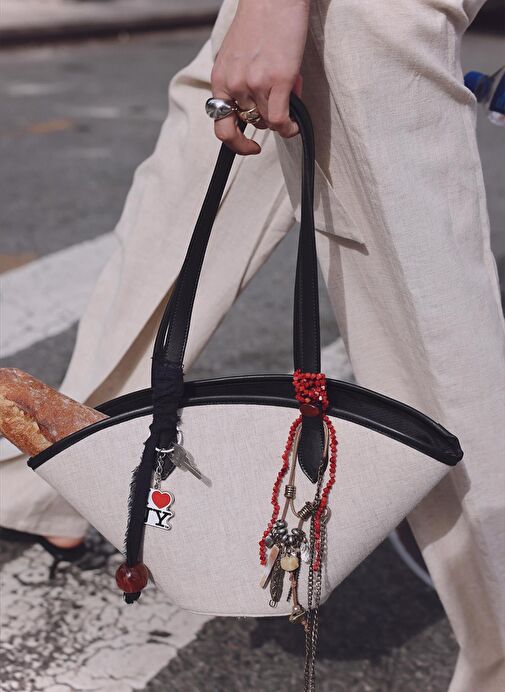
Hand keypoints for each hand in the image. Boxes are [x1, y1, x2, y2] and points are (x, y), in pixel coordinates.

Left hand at [210, 0, 309, 154]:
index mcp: (220, 78)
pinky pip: (281, 120)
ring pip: (267, 121)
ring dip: (280, 118)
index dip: (235, 143)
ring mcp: (255, 84)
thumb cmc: (260, 21)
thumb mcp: (237, 55)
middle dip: (265, 119)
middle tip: (277, 106)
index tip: (248, 146)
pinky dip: (288, 128)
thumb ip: (241, 82)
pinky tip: (294, 126)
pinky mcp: (277, 81)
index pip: (221, 124)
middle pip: (250, 123)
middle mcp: (234, 84)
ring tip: (290, 99)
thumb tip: (259, 110)